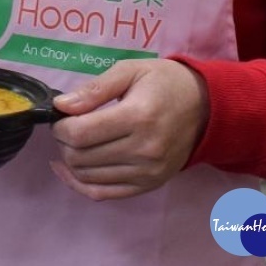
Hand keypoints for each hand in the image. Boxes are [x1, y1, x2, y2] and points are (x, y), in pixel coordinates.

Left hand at [49, 59, 208, 200]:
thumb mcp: (130, 70)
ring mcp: (148, 172)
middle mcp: (144, 150)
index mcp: (138, 117)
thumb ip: (95, 88)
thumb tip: (61, 106)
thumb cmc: (165, 82)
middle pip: (81, 157)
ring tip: (73, 141)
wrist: (205, 107)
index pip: (81, 134)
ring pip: (88, 177)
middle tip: (66, 126)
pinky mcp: (149, 185)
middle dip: (63, 141)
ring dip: (70, 160)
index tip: (60, 115)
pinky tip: (68, 169)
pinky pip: (103, 194)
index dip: (60, 126)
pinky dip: (79, 184)